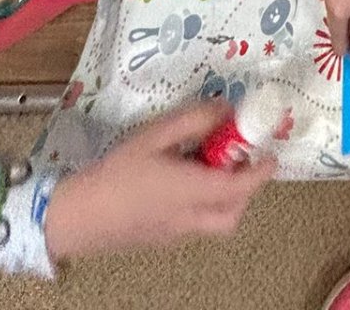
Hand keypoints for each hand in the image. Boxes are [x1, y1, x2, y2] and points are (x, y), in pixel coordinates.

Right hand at [42, 102, 269, 262]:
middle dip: (246, 189)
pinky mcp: (162, 239)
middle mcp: (191, 217)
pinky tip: (183, 181)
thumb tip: (226, 109)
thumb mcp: (155, 134)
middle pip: (233, 214)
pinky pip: (197, 225)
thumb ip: (193, 120)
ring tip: (210, 167)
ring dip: (226, 199)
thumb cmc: (117, 170)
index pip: (241, 187)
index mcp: (192, 191)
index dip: (261, 171)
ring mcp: (176, 233)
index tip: (271, 153)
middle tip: (238, 160)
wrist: (78, 215)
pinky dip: (206, 206)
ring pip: (217, 223)